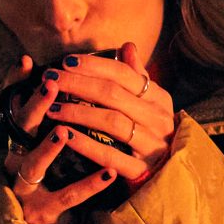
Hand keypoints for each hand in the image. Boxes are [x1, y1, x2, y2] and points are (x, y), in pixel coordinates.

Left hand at [37, 41, 174, 188]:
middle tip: (50, 79)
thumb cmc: (153, 135)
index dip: (94, 66)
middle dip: (78, 84)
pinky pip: (110, 155)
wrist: (172, 176)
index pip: (124, 74)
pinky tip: (65, 135)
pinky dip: (86, 144)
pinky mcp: (140, 171)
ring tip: (51, 107)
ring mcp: (151, 145)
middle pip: (113, 95)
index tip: (66, 61)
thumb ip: (138, 78)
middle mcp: (158, 119)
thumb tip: (128, 46)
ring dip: (78, 112)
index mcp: (159, 99)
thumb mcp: (152, 105)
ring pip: (111, 122)